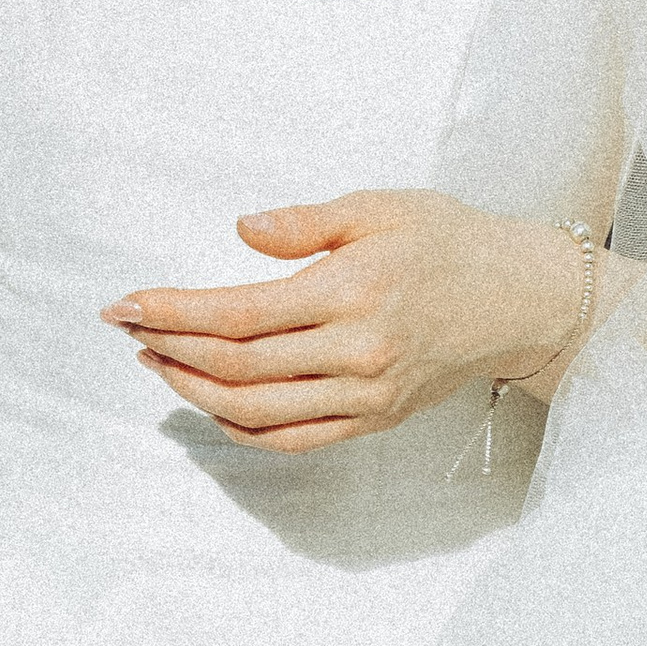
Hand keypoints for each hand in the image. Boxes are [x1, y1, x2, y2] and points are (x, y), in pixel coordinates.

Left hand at [108, 192, 596, 454]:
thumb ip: (306, 222)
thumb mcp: (381, 207)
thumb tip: (241, 231)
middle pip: (237, 365)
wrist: (520, 298)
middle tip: (126, 327)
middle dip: (169, 347)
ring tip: (155, 361)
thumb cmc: (450, 241)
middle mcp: (357, 352)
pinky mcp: (373, 418)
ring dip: (193, 390)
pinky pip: (292, 438)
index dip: (174, 313)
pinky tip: (210, 400)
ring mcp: (365, 394)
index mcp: (354, 291)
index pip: (240, 313)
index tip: (127, 304)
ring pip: (257, 411)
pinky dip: (241, 427)